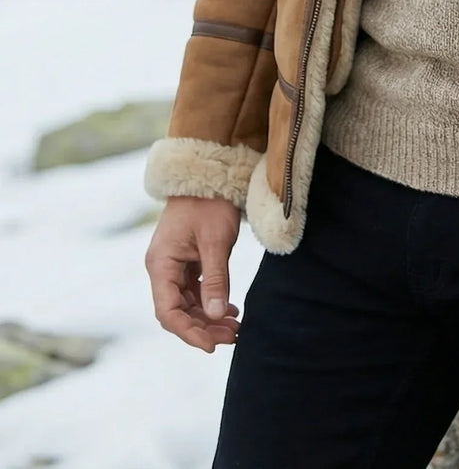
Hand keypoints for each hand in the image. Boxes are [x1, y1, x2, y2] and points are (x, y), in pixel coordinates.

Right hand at [145, 195, 242, 351]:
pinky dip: (211, 302)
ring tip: (235, 327)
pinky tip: (230, 310)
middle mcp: (162, 268)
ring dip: (209, 318)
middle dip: (204, 328)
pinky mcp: (187, 261)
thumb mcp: (216, 241)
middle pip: (178, 312)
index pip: (168, 312)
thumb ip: (216, 279)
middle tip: (234, 336)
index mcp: (161, 264)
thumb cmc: (210, 203)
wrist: (209, 174)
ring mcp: (174, 265)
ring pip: (188, 304)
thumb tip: (215, 315)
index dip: (188, 333)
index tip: (212, 346)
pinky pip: (195, 291)